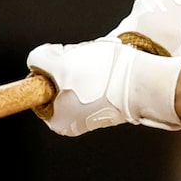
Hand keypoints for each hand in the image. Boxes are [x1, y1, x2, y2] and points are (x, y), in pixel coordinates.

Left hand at [28, 38, 180, 136]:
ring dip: (85, 63)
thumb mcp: (60, 65)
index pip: (39, 89)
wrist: (144, 83)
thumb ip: (39, 59)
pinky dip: (100, 69)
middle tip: (81, 60)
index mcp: (57, 121)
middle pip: (59, 82)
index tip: (58, 60)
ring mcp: (92, 112)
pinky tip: (110, 66)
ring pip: (78, 77)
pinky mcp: (108, 102)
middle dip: (68, 65)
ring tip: (98, 62)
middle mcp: (73, 122)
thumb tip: (36, 58)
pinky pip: (96, 79)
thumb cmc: (103, 79)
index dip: (47, 68)